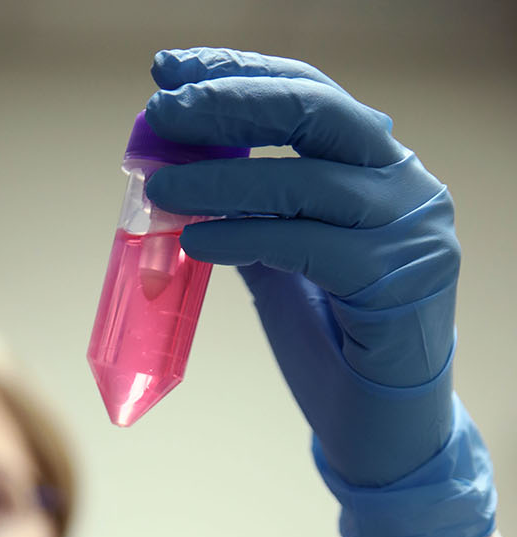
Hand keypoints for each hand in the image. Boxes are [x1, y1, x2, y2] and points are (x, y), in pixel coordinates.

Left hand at [144, 48, 494, 536]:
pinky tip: (196, 239)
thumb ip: (252, 219)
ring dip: (220, 178)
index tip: (168, 69)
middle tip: (160, 108)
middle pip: (315, 114)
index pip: (309, 96)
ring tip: (158, 186)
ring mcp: (410, 233)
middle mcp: (406, 188)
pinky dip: (244, 235)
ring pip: (307, 180)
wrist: (383, 435)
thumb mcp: (285, 270)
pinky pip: (307, 246)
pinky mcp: (397, 284)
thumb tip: (183, 177)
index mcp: (382, 171)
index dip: (237, 74)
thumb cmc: (335, 353)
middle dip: (229, 102)